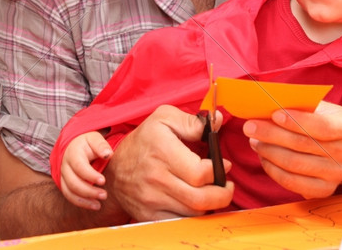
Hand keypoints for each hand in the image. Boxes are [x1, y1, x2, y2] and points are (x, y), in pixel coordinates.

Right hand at [60, 131, 112, 210]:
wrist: (75, 145)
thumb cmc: (88, 143)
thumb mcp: (95, 138)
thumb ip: (101, 145)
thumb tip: (108, 154)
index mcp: (73, 153)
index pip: (79, 166)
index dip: (90, 175)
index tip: (103, 181)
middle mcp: (65, 166)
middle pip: (73, 182)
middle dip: (89, 191)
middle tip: (104, 195)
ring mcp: (63, 176)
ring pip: (69, 192)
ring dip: (84, 200)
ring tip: (99, 205)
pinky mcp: (64, 184)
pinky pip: (69, 196)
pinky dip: (81, 203)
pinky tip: (94, 206)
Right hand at [105, 105, 233, 221]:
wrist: (114, 169)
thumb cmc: (143, 141)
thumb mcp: (163, 119)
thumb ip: (192, 121)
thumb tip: (217, 120)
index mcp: (162, 150)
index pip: (200, 173)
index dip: (218, 171)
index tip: (223, 165)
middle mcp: (157, 177)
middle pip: (200, 198)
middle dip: (222, 195)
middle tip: (226, 186)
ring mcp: (152, 199)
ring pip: (193, 213)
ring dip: (210, 206)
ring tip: (214, 194)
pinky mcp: (149, 215)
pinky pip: (179, 223)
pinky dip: (193, 218)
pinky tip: (197, 206)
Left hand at [243, 101, 341, 198]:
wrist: (337, 145)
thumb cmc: (320, 119)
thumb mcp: (316, 106)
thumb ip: (296, 104)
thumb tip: (264, 104)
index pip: (323, 126)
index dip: (296, 121)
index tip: (273, 114)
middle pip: (303, 145)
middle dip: (272, 134)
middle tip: (249, 127)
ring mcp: (337, 175)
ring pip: (294, 164)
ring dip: (268, 151)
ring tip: (253, 140)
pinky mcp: (324, 190)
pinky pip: (292, 182)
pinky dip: (272, 169)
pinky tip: (263, 157)